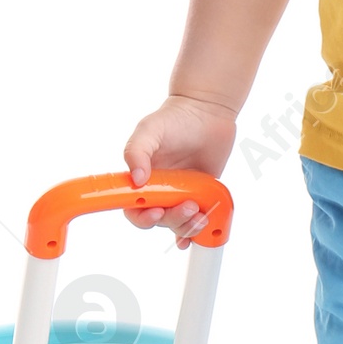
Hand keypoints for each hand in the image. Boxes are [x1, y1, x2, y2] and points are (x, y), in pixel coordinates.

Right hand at [122, 94, 237, 247]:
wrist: (208, 112)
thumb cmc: (174, 118)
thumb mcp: (149, 129)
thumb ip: (137, 151)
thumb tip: (136, 179)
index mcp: (142, 179)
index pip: (134, 208)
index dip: (142, 217)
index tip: (155, 212)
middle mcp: (160, 190)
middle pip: (159, 220)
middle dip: (172, 219)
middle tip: (187, 205)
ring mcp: (181, 194)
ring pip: (179, 223)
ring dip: (188, 225)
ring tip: (200, 213)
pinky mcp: (202, 195)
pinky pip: (198, 220)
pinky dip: (198, 231)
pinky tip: (203, 230)